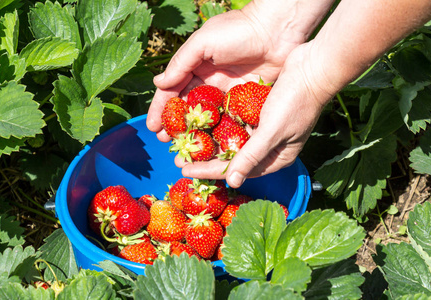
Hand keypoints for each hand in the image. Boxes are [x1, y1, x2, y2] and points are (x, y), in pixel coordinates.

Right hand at [146, 0, 334, 141]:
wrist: (277, 30)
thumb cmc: (238, 30)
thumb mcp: (203, 42)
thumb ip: (181, 63)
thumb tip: (158, 83)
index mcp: (195, 67)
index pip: (173, 91)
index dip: (162, 109)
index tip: (152, 127)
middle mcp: (209, 82)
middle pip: (188, 108)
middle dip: (176, 126)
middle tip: (166, 143)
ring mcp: (227, 93)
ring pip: (207, 118)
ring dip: (196, 133)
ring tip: (186, 149)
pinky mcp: (245, 102)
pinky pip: (230, 120)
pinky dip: (220, 133)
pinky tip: (213, 146)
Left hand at [180, 42, 336, 187]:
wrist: (313, 68)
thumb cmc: (298, 101)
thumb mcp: (273, 131)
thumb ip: (251, 156)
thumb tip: (233, 182)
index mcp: (276, 157)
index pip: (238, 170)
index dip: (210, 170)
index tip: (186, 170)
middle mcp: (269, 147)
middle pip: (233, 158)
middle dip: (207, 158)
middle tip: (181, 159)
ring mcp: (265, 130)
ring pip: (233, 141)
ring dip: (211, 142)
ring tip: (188, 143)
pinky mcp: (261, 114)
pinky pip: (237, 124)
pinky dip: (221, 126)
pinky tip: (204, 124)